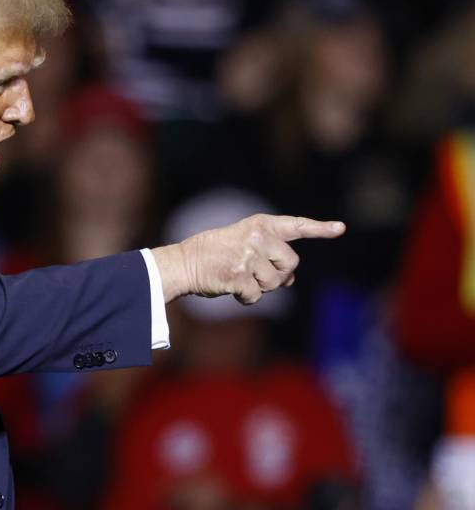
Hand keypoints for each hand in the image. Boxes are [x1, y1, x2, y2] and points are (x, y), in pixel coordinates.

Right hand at [152, 214, 344, 304]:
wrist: (183, 262)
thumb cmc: (213, 254)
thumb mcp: (243, 244)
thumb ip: (269, 255)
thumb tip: (291, 281)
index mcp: (259, 224)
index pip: (295, 225)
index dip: (319, 228)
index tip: (340, 228)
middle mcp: (257, 236)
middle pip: (290, 263)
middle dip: (279, 274)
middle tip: (255, 273)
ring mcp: (248, 255)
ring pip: (275, 283)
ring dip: (261, 288)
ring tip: (239, 277)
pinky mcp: (240, 275)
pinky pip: (256, 296)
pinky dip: (246, 298)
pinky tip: (230, 287)